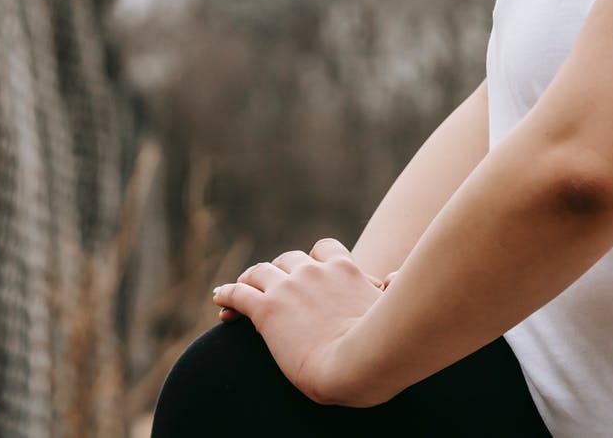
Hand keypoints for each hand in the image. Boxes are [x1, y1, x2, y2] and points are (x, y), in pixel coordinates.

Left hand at [209, 237, 383, 405]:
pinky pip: (240, 294)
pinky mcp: (267, 311)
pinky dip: (227, 294)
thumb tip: (393, 276)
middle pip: (289, 259)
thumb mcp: (391, 308)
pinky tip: (219, 299)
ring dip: (250, 279)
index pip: (325, 250)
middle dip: (280, 271)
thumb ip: (392, 287)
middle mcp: (314, 272)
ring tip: (240, 288)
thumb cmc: (383, 344)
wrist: (359, 363)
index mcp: (344, 270)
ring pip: (260, 272)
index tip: (309, 269)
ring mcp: (288, 289)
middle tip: (271, 285)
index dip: (314, 260)